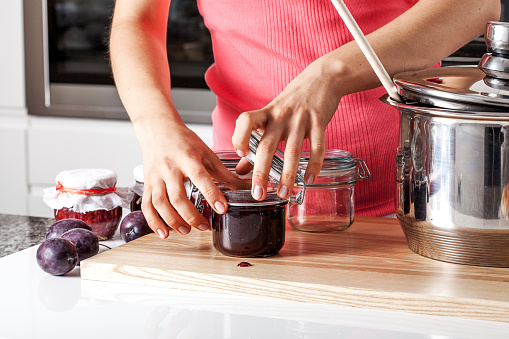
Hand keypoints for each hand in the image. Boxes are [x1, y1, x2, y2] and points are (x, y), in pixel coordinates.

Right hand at [136, 116, 237, 237]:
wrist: (157, 129)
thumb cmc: (183, 140)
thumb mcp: (205, 151)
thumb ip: (220, 171)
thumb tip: (240, 186)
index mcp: (188, 158)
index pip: (200, 177)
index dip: (211, 194)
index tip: (222, 208)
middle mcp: (170, 168)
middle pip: (177, 196)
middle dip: (191, 215)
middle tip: (204, 226)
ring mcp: (156, 177)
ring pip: (160, 203)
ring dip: (173, 220)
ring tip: (187, 230)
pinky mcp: (147, 183)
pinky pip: (147, 205)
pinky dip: (153, 221)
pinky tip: (163, 233)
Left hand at [232, 56, 342, 199]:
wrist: (322, 78)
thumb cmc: (292, 101)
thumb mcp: (270, 117)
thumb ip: (254, 142)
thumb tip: (240, 169)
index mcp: (266, 114)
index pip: (246, 121)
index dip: (239, 137)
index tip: (240, 155)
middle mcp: (280, 116)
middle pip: (267, 145)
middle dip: (261, 173)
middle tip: (258, 195)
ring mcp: (300, 119)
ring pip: (292, 151)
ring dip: (287, 175)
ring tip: (284, 194)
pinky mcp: (319, 121)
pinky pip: (317, 146)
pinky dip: (314, 165)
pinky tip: (309, 180)